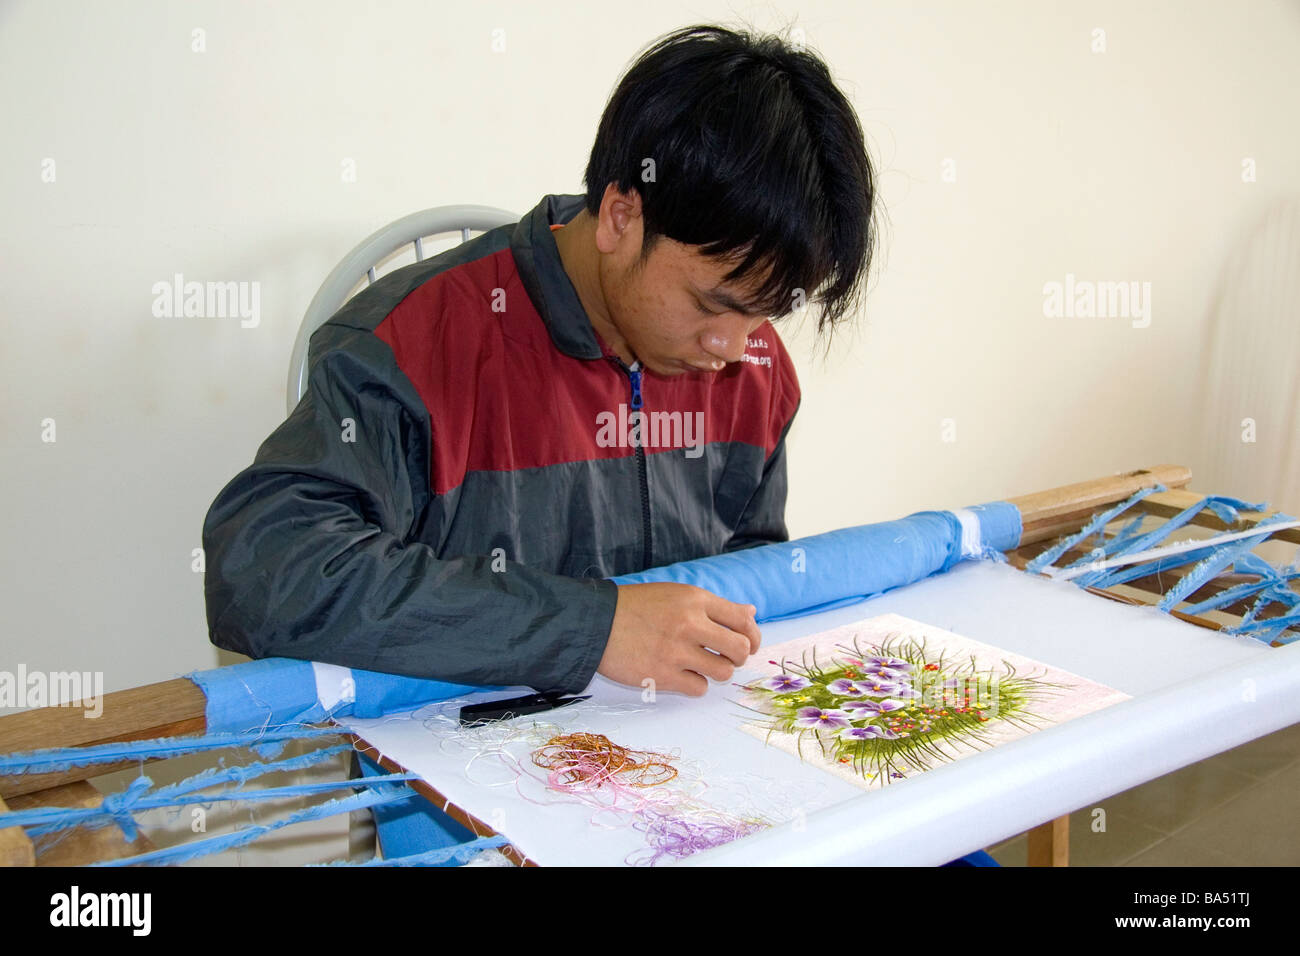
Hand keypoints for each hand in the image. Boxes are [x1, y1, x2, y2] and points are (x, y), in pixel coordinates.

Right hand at [597, 582, 760, 696]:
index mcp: (695, 600)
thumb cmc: (635, 607)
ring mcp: (676, 651)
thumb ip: (713, 605)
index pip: (743, 620)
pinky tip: (681, 675)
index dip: (753, 636)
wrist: (595, 623)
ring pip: (724, 672)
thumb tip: (750, 613)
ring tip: (701, 666)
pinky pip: (699, 688)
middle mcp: (690, 623)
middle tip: (726, 657)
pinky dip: (695, 684)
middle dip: (739, 657)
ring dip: (717, 672)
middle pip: (740, 648)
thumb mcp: (675, 594)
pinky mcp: (663, 676)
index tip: (750, 644)